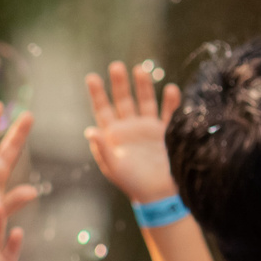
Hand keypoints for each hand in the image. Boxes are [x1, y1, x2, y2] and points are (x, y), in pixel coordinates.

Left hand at [83, 62, 180, 205]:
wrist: (160, 194)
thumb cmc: (133, 183)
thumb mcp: (114, 167)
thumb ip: (102, 149)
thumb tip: (90, 131)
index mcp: (113, 135)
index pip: (103, 110)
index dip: (98, 94)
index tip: (92, 77)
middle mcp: (130, 128)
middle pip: (124, 100)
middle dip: (120, 84)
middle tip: (116, 66)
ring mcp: (148, 128)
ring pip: (146, 101)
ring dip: (144, 86)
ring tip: (140, 70)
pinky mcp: (167, 132)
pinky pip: (169, 112)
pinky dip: (170, 101)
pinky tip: (170, 89)